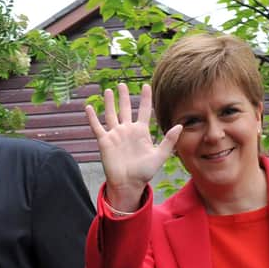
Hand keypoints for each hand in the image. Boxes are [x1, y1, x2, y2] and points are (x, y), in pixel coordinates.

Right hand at [85, 83, 181, 211]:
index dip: (145, 98)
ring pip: (111, 114)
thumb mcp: (160, 156)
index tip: (146, 85)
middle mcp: (127, 130)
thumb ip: (169, 141)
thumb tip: (180, 125)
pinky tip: (88, 107)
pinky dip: (92, 117)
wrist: (129, 184)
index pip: (144, 110)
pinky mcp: (105, 142)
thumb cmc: (144, 172)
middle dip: (124, 96)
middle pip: (126, 109)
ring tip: (108, 91)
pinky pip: (97, 127)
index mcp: (141, 132)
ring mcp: (115, 135)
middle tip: (122, 84)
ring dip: (109, 103)